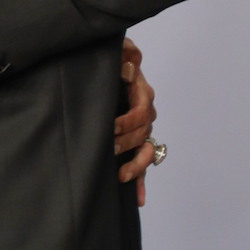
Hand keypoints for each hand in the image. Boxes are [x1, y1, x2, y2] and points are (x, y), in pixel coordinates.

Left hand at [115, 37, 157, 206]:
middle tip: (109, 147)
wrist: (102, 69)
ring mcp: (140, 130)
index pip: (141, 111)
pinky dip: (142, 183)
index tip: (110, 127)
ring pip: (146, 151)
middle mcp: (144, 113)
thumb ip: (127, 53)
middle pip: (143, 133)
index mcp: (141, 93)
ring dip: (136, 165)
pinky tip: (138, 199)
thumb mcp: (117, 50)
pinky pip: (143, 166)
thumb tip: (129, 71)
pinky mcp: (133, 144)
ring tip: (122, 176)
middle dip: (127, 143)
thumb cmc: (110, 59)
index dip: (128, 121)